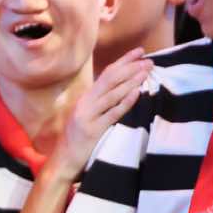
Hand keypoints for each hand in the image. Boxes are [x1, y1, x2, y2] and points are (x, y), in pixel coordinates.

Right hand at [53, 49, 152, 175]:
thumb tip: (119, 89)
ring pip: (112, 93)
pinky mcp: (92, 130)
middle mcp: (85, 103)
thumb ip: (98, 103)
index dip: (124, 61)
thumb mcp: (86, 116)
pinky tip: (136, 92)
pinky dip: (125, 102)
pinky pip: (112, 113)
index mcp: (85, 98)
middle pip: (110, 79)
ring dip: (130, 80)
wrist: (63, 161)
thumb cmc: (76, 140)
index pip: (107, 74)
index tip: (140, 52)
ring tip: (146, 71)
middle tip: (149, 60)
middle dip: (130, 67)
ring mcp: (88, 116)